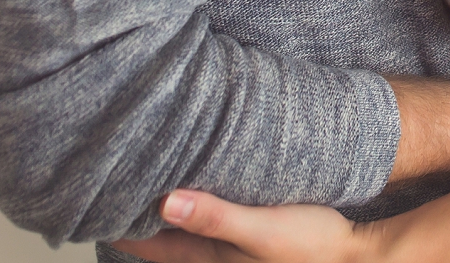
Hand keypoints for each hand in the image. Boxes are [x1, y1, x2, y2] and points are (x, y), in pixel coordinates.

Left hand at [112, 191, 369, 262]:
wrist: (356, 254)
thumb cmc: (312, 244)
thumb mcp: (262, 229)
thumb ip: (215, 216)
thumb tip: (166, 201)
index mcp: (211, 258)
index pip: (152, 245)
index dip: (122, 229)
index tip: (93, 207)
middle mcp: (217, 259)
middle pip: (163, 244)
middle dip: (136, 223)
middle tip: (109, 195)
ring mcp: (234, 253)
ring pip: (185, 238)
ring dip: (164, 220)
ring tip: (144, 193)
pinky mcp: (251, 242)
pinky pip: (208, 231)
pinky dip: (193, 215)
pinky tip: (196, 198)